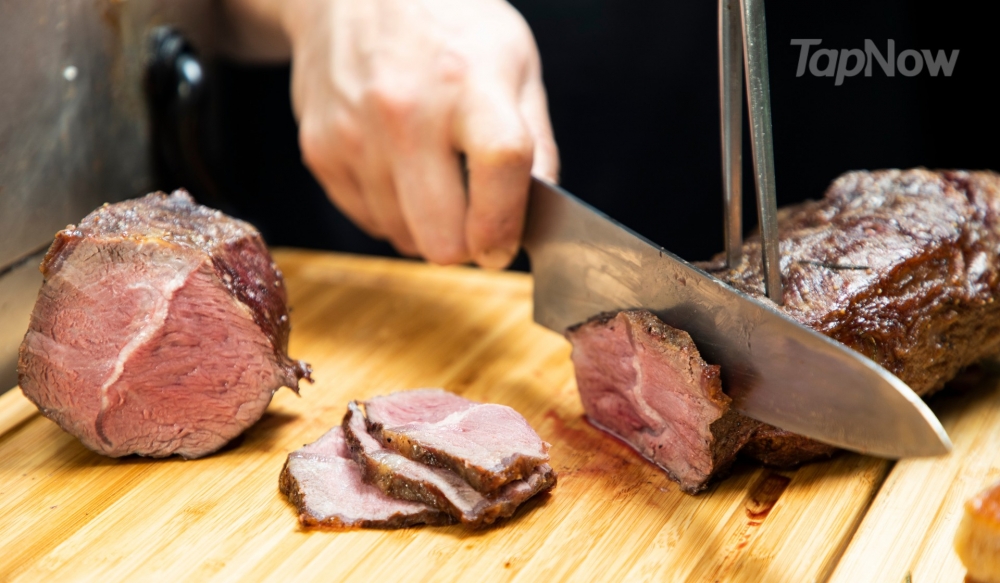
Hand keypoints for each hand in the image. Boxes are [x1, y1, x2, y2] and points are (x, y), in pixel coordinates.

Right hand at [223, 0, 559, 267]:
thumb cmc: (447, 27)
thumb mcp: (514, 63)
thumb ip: (535, 142)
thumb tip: (539, 215)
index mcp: (470, 82)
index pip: (499, 167)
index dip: (505, 224)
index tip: (504, 246)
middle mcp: (406, 109)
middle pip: (442, 236)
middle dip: (465, 244)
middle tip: (474, 220)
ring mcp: (355, 134)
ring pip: (404, 239)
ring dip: (426, 227)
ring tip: (433, 178)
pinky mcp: (320, 151)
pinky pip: (368, 222)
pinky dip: (391, 212)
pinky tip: (399, 169)